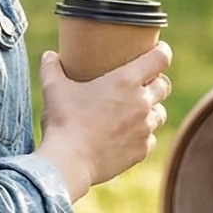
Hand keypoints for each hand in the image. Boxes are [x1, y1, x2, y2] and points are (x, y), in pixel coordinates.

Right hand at [35, 42, 171, 201]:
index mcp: (126, 81)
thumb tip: (48, 55)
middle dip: (156, 83)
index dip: (162, 51)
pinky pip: (150, 138)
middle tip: (141, 84)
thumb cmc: (64, 121)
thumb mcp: (54, 89)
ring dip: (150, 110)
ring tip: (133, 112)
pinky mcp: (142, 150)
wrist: (69, 161)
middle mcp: (142, 102)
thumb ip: (52, 68)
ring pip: (160, 113)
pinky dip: (141, 136)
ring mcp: (145, 128)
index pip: (161, 58)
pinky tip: (125, 136)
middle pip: (164, 86)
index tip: (157, 50)